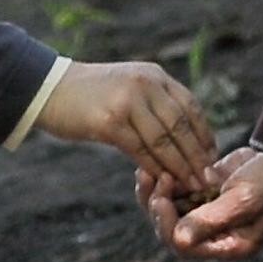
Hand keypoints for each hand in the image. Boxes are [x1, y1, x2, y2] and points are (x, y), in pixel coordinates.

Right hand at [37, 59, 216, 189]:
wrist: (49, 89)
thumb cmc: (91, 95)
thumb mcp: (129, 87)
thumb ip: (155, 104)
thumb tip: (183, 137)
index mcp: (154, 76)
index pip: (190, 107)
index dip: (205, 134)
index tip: (213, 158)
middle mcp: (145, 84)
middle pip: (181, 125)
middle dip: (198, 155)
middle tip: (209, 179)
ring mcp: (127, 101)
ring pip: (163, 140)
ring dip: (180, 166)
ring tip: (192, 185)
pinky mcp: (109, 121)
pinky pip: (140, 150)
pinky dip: (154, 168)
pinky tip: (163, 182)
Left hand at [140, 147, 262, 259]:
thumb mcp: (245, 199)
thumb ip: (212, 218)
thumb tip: (179, 240)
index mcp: (228, 244)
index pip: (185, 246)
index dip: (167, 224)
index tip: (161, 199)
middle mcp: (216, 233)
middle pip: (172, 229)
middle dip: (157, 206)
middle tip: (153, 178)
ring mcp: (210, 212)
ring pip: (172, 209)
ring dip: (156, 192)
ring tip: (148, 170)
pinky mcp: (206, 192)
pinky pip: (179, 191)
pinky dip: (167, 180)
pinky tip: (157, 163)